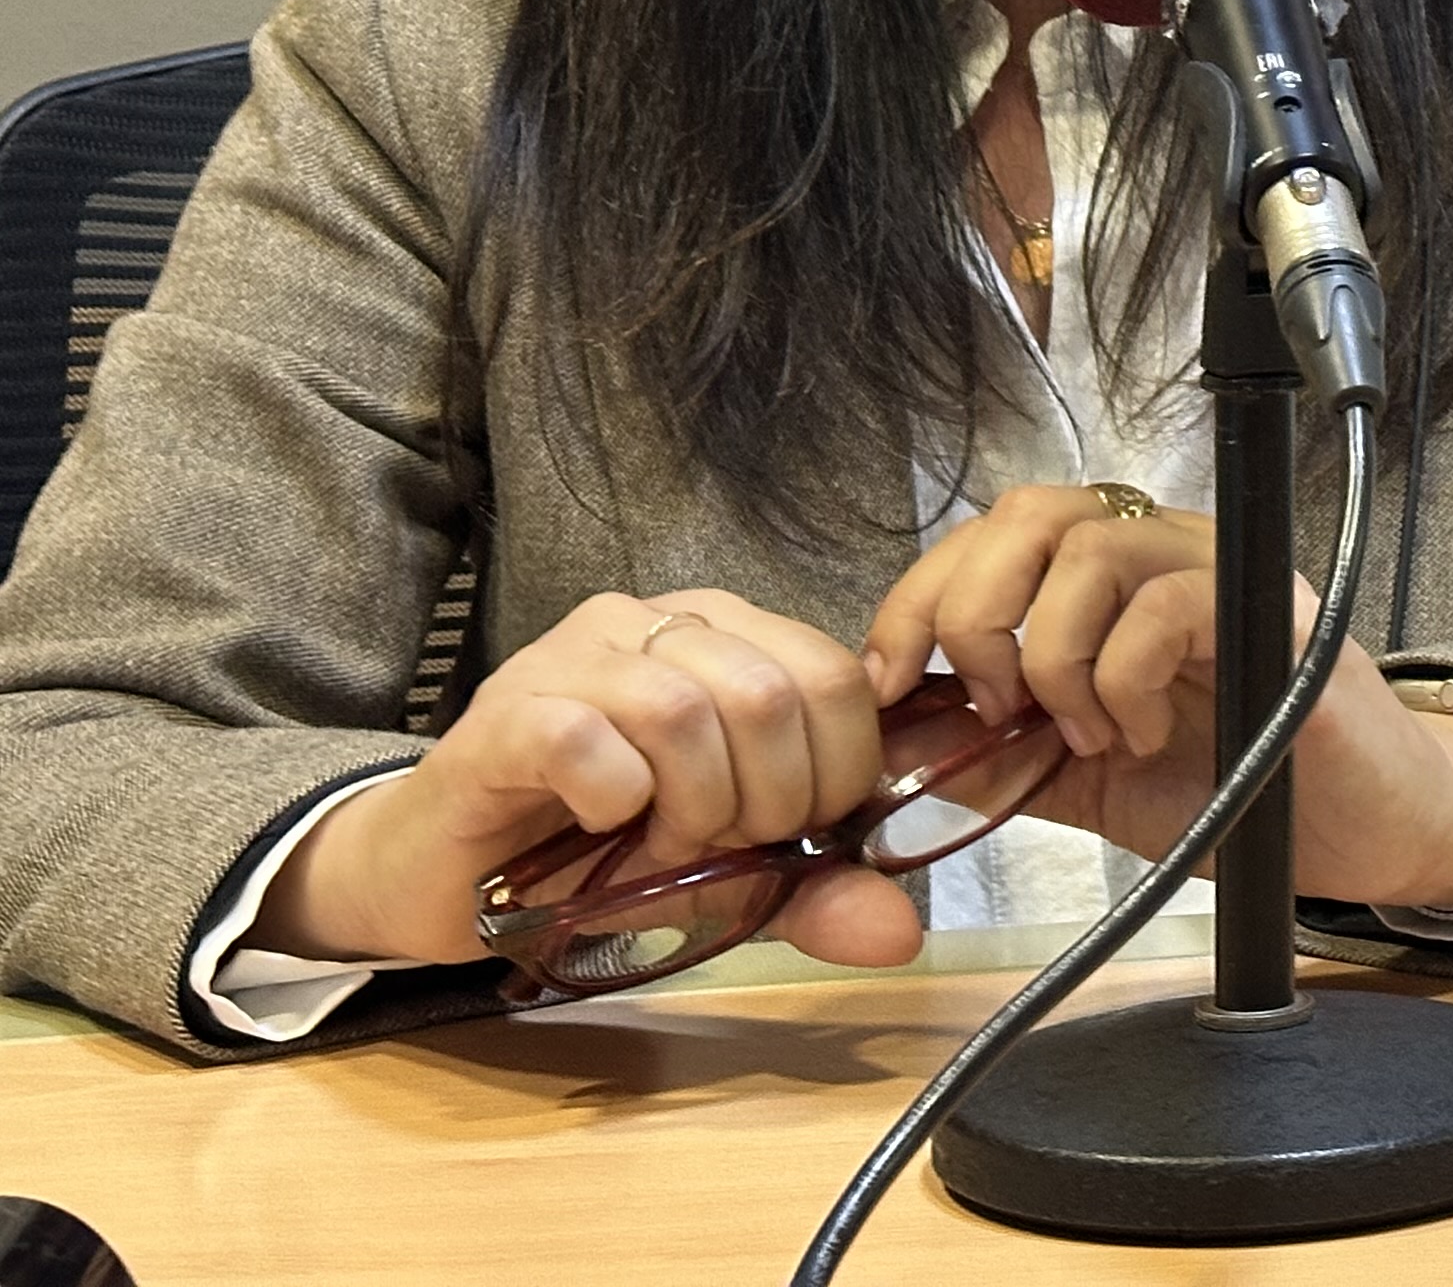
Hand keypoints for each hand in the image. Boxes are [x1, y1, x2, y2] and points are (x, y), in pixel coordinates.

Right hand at [257, 589, 915, 971]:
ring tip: (659, 845)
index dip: (836, 771)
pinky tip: (599, 823)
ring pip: (685, 710)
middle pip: (770, 693)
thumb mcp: (726, 875)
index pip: (834, 675)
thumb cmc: (594, 856)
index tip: (794, 831)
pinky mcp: (504, 712)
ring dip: (692, 806)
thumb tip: (901, 933)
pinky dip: (615, 802)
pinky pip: (588, 740)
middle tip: (721, 847)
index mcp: (725, 634)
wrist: (447, 878)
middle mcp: (653, 623)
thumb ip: (815, 890)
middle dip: (768, 799)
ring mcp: (573, 655)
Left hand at [864, 486, 1452, 912]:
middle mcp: (1165, 550)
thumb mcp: (1087, 781)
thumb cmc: (1241, 790)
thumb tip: (897, 745)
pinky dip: (1127, 679)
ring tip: (1085, 735)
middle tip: (997, 705)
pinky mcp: (1273, 611)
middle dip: (976, 611)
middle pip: (1032, 513)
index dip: (922, 596)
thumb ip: (1001, 755)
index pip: (992, 534)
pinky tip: (1145, 734)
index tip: (893, 683)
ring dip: (1056, 657)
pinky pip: (1167, 604)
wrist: (1364, 831)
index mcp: (1113, 577)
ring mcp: (1222, 571)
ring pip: (1091, 548)